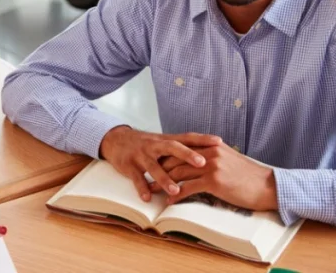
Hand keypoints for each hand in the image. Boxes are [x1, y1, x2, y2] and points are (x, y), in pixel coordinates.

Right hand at [99, 126, 221, 201]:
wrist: (116, 140)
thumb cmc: (145, 145)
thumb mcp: (163, 143)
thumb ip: (181, 148)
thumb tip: (209, 155)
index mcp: (166, 140)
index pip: (187, 137)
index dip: (203, 139)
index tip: (219, 142)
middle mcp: (155, 145)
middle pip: (173, 148)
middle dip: (188, 155)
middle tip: (202, 163)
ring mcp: (141, 155)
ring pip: (154, 167)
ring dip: (165, 179)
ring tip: (176, 191)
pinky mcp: (129, 165)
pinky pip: (136, 178)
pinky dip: (141, 187)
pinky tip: (147, 197)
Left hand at [162, 142, 278, 210]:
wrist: (267, 186)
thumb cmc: (248, 176)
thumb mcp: (229, 159)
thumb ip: (212, 157)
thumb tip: (198, 161)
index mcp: (211, 146)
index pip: (182, 148)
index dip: (166, 156)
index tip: (154, 163)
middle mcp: (209, 152)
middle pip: (175, 159)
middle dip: (159, 169)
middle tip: (146, 176)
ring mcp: (211, 166)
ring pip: (178, 173)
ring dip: (162, 183)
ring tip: (151, 190)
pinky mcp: (213, 181)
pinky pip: (188, 188)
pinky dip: (176, 196)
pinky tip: (169, 202)